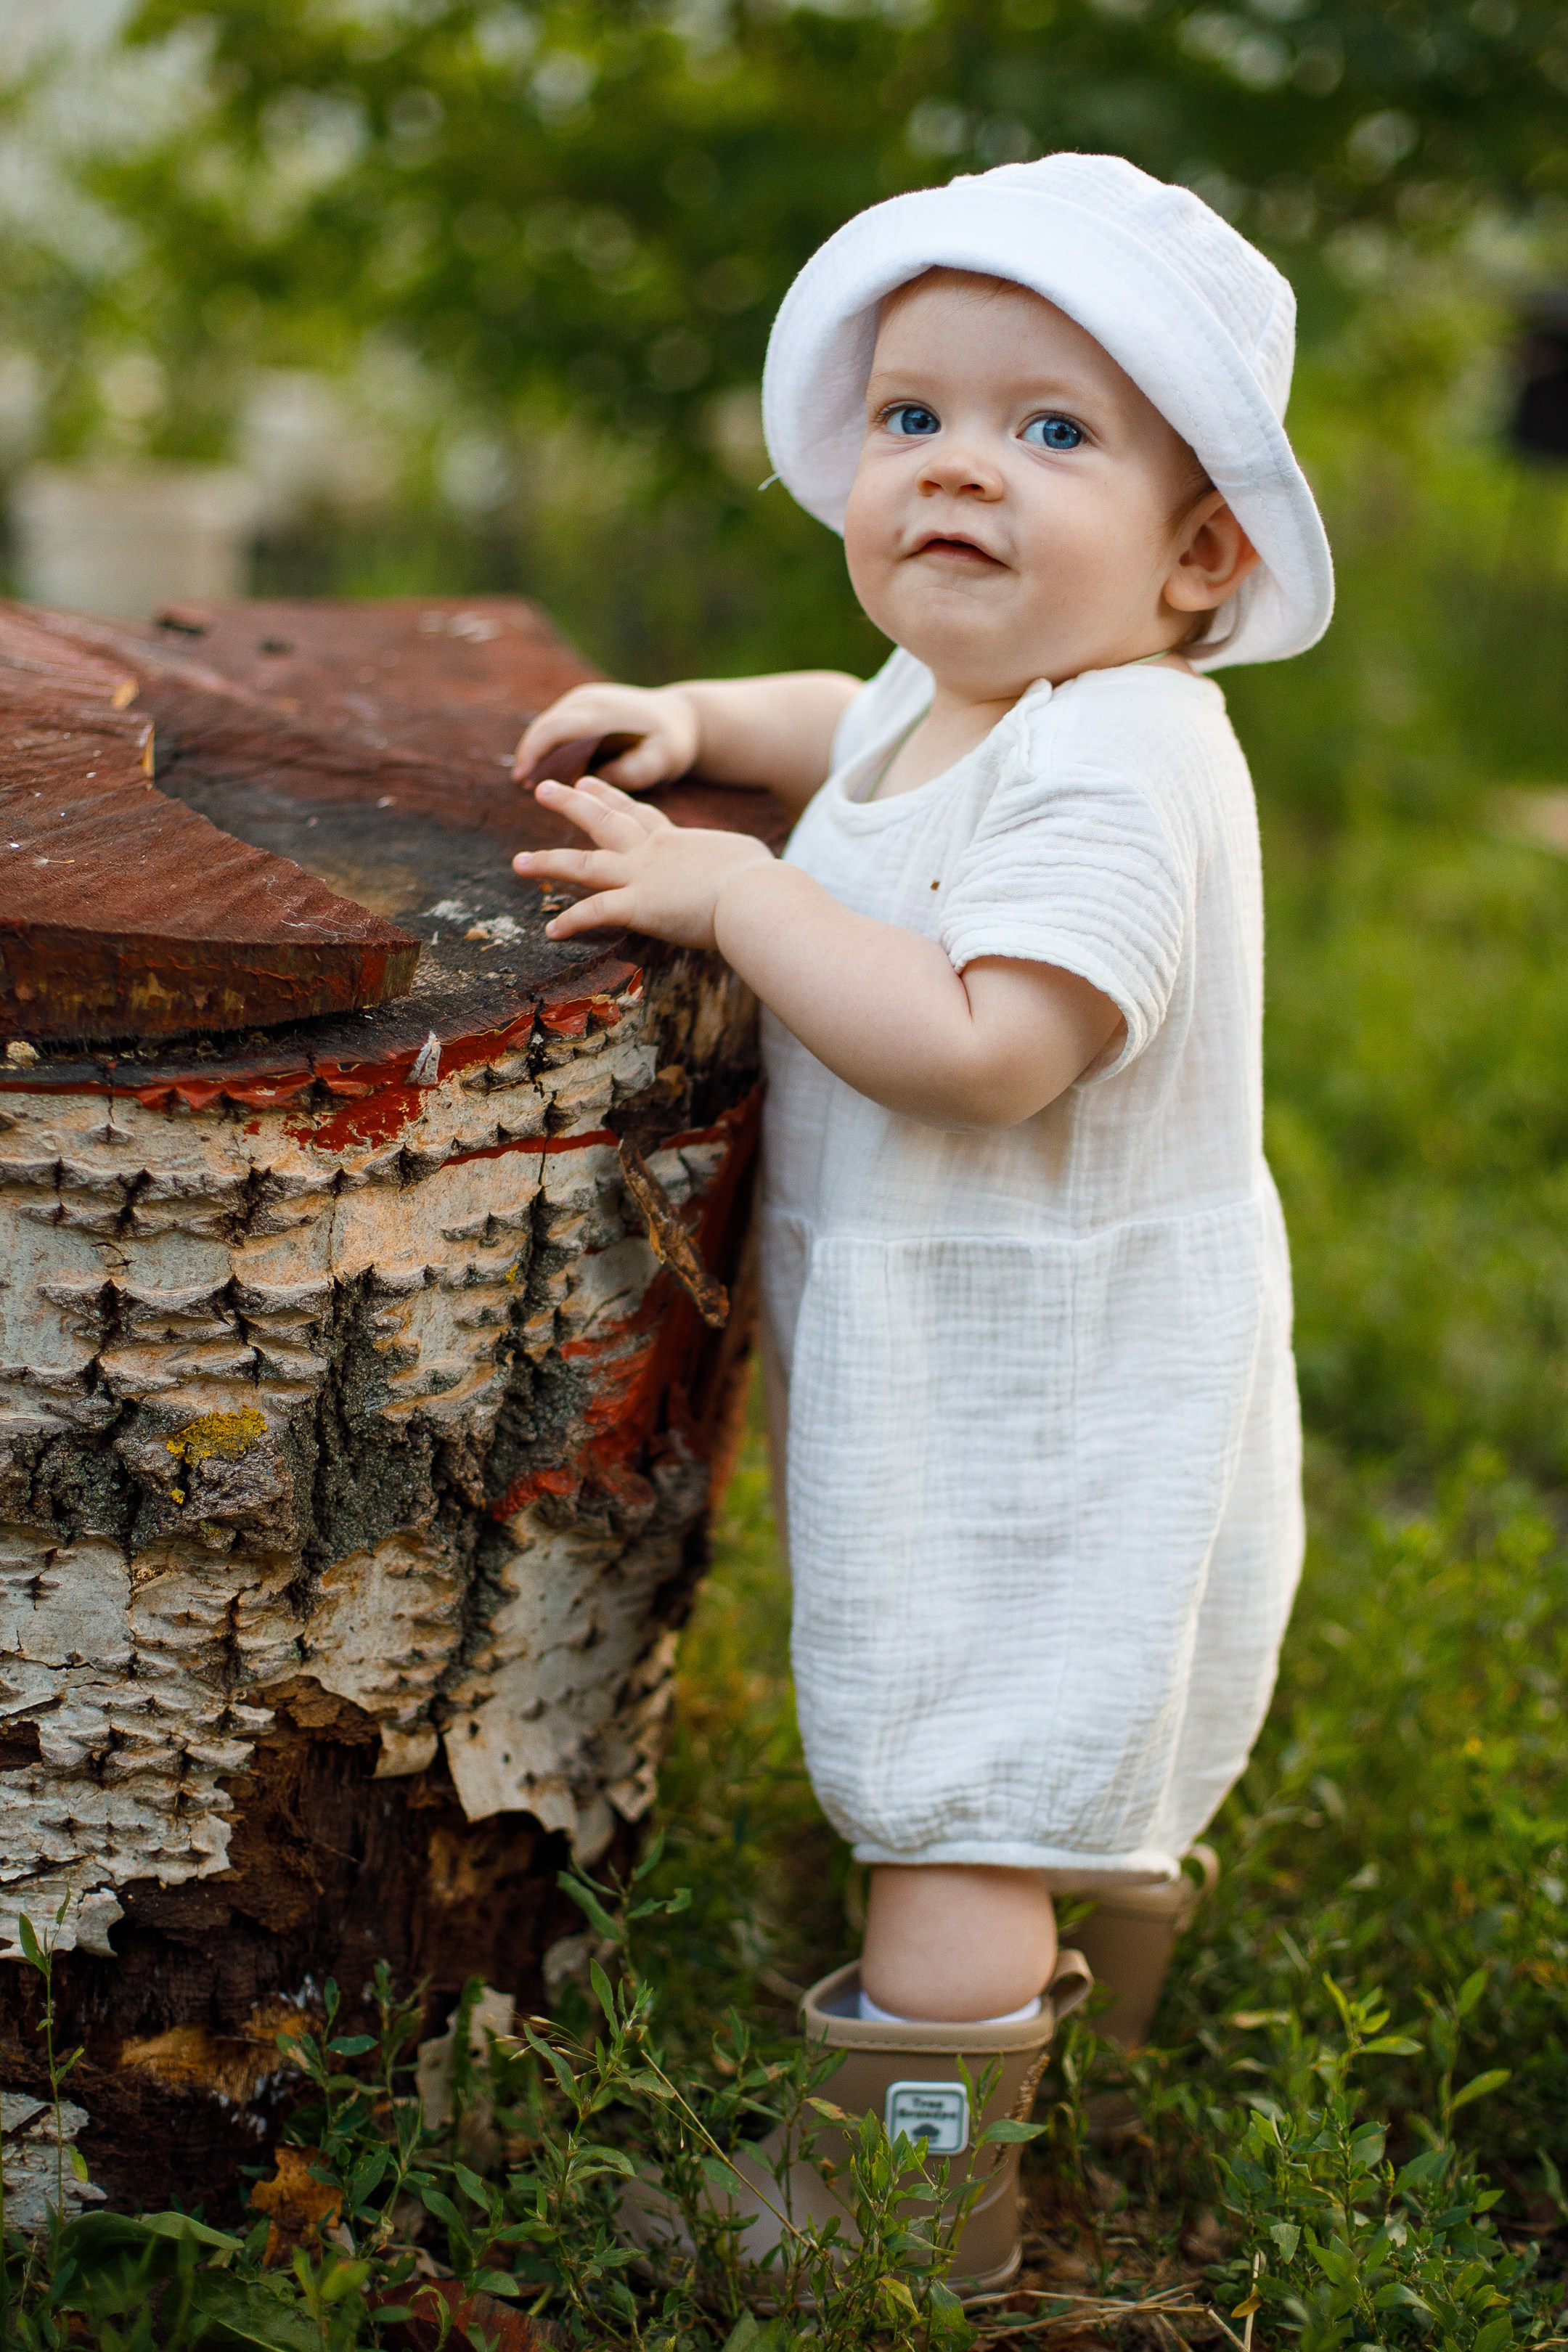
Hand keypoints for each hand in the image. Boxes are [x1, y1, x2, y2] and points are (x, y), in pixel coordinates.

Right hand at [511, 682, 700, 790]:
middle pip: (544, 724)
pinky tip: (545, 768)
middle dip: (529, 753)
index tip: (524, 777)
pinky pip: (557, 724)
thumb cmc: (672, 743)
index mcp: (604, 712)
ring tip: (529, 780)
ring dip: (535, 749)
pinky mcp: (584, 704)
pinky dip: (546, 744)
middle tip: (523, 783)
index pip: (556, 728)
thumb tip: (598, 779)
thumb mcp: (663, 760)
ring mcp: (585, 698)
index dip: (534, 752)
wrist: (680, 716)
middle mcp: (590, 699)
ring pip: (547, 723)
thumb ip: (634, 770)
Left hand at [514, 776, 771, 947]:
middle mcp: (652, 852)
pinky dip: (572, 921)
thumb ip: (732, 866)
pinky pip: (595, 913)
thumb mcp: (747, 862)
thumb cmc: (764, 883)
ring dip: (549, 862)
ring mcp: (642, 877)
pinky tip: (550, 930)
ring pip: (584, 864)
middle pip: (603, 821)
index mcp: (677, 840)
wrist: (758, 895)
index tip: (587, 783)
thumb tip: (751, 879)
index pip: (638, 813)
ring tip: (518, 863)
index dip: (610, 797)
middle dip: (570, 803)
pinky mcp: (639, 906)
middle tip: (543, 789)